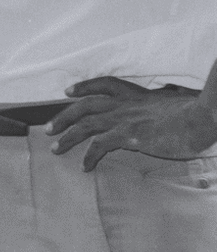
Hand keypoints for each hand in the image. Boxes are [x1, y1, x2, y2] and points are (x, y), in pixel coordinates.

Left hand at [47, 77, 216, 171]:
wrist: (203, 116)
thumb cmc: (196, 113)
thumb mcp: (175, 104)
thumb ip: (162, 106)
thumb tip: (164, 108)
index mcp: (139, 96)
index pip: (106, 85)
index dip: (85, 87)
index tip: (69, 91)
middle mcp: (128, 104)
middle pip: (86, 104)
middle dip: (65, 115)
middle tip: (49, 127)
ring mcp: (126, 118)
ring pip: (86, 123)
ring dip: (67, 136)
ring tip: (55, 148)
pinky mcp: (129, 134)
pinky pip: (99, 145)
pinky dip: (88, 156)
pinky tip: (85, 166)